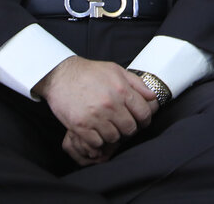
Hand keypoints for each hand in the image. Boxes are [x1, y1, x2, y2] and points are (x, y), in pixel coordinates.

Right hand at [33, 56, 157, 163]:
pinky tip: (95, 131)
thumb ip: (137, 83)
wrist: (61, 75)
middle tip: (121, 124)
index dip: (144, 120)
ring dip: (112, 134)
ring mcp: (95, 116)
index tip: (140, 121)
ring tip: (106, 126)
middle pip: (130, 129)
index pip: (144, 114)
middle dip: (128, 128)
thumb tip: (152, 97)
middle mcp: (110, 104)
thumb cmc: (89, 72)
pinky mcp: (80, 126)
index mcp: (122, 90)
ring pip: (114, 138)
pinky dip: (97, 140)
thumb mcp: (116, 71)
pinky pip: (96, 143)